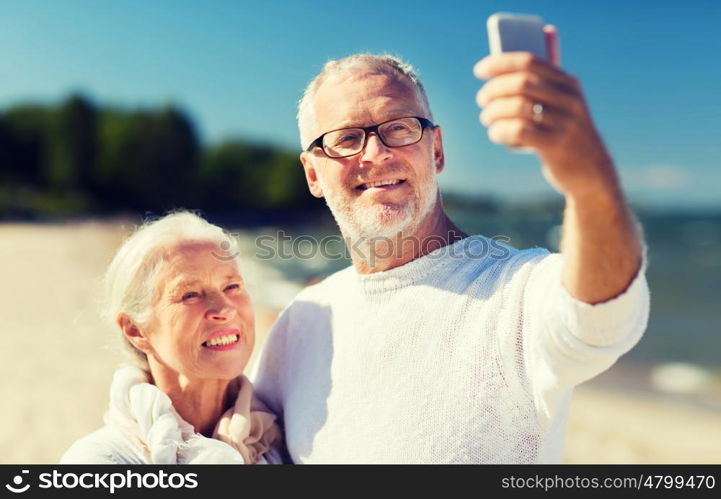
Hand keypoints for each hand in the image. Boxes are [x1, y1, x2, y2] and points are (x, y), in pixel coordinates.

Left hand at [474, 26, 617, 197]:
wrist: (590, 170)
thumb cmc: (561, 133)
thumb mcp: (557, 108)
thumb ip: (536, 91)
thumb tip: (495, 76)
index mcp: (568, 83)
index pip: (529, 62)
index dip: (501, 63)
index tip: (479, 70)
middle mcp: (569, 99)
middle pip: (521, 83)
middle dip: (494, 90)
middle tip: (481, 100)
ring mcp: (565, 122)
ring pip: (517, 107)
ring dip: (494, 112)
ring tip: (487, 118)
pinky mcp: (556, 145)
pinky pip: (518, 131)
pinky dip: (500, 130)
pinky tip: (495, 133)